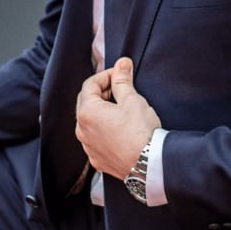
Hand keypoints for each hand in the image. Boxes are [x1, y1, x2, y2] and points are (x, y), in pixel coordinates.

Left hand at [75, 57, 160, 180]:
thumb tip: (121, 64)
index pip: (90, 84)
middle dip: (101, 92)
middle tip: (120, 88)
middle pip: (86, 102)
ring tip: (121, 108)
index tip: (119, 74)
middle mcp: (82, 130)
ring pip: (90, 121)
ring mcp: (88, 147)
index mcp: (87, 112)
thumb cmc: (141, 133)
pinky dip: (103, 129)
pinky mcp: (97, 159)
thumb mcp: (132, 100)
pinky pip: (95, 139)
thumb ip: (122, 80)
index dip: (105, 75)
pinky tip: (119, 128)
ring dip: (102, 111)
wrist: (148, 165)